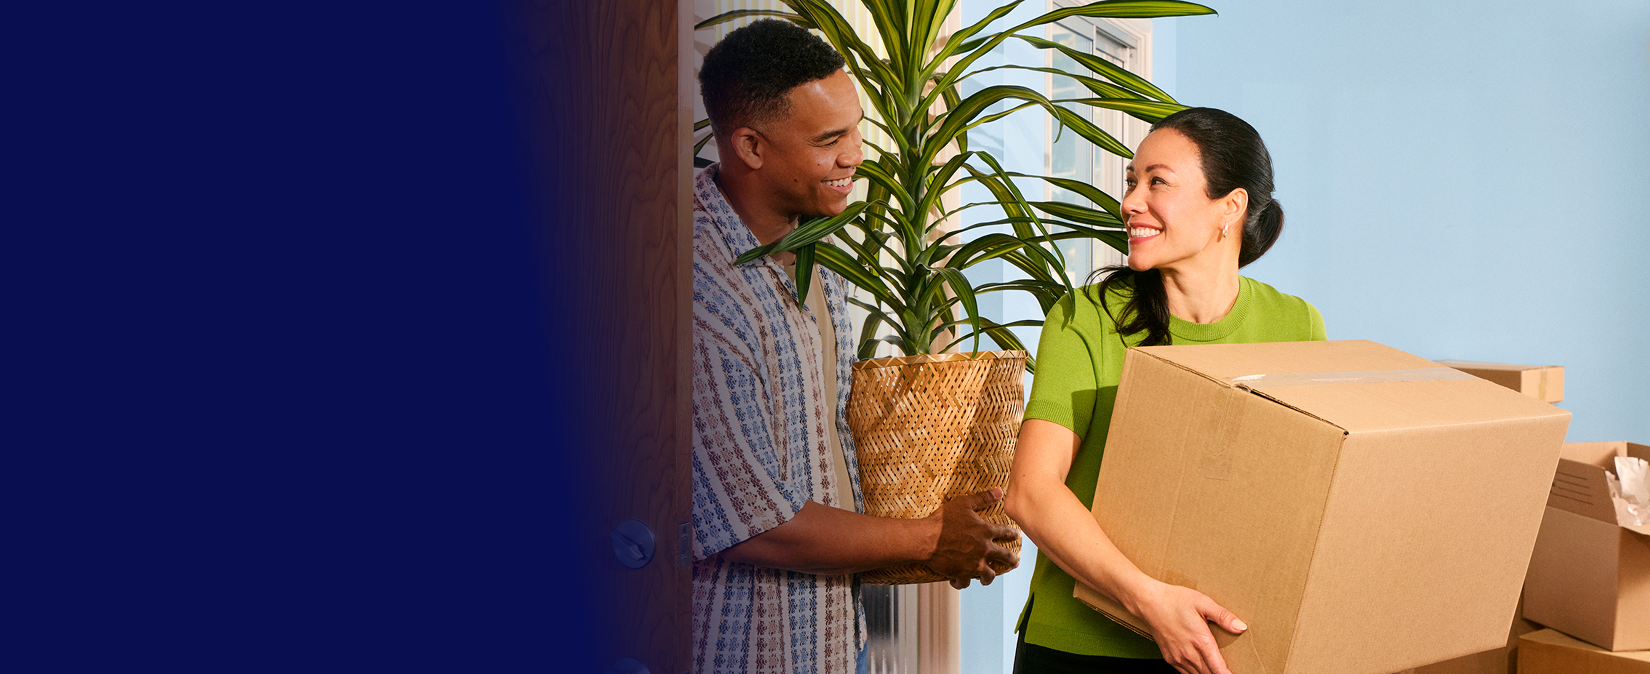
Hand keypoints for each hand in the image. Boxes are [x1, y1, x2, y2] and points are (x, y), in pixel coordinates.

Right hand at [921, 488, 1019, 588]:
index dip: (1013, 534)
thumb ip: (982, 498)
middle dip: (1011, 560)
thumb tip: (999, 492)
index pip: (1005, 532)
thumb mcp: (963, 504)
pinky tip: (959, 582)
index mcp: (985, 531)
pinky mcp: (962, 574)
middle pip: (1004, 557)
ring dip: (989, 577)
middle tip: (1015, 563)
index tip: (1018, 536)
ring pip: (989, 575)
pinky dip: (962, 582)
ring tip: (987, 579)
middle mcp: (984, 549)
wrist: (926, 539)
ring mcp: (974, 564)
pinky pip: (966, 582)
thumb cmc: (942, 520)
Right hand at [1131, 580, 1245, 673]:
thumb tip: (1241, 627)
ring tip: (1216, 670)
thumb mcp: (1202, 602)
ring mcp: (1178, 658)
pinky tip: (1201, 669)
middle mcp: (1189, 654)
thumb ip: (1223, 616)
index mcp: (1201, 641)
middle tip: (1229, 671)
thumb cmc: (1175, 600)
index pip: (1218, 669)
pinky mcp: (1170, 658)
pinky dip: (1196, 673)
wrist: (1148, 602)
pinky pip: (1186, 673)